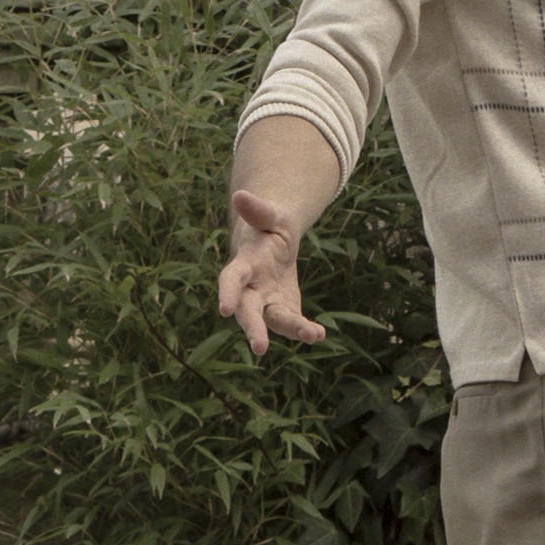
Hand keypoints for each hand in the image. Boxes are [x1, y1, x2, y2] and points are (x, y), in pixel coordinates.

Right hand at [217, 188, 325, 354]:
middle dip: (253, 329)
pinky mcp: (283, 309)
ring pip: (275, 320)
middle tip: (260, 349)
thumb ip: (257, 210)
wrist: (273, 242)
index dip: (228, 294)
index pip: (231, 280)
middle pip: (249, 311)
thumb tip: (239, 195)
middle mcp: (251, 289)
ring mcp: (267, 302)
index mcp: (244, 264)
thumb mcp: (268, 215)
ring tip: (314, 335)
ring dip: (292, 329)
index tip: (224, 311)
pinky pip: (293, 322)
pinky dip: (305, 330)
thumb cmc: (267, 226)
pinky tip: (319, 334)